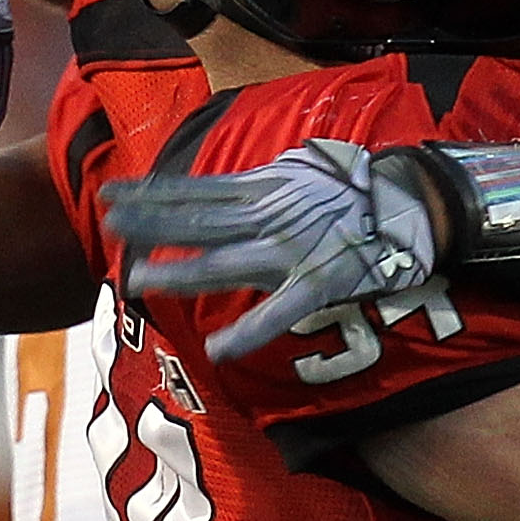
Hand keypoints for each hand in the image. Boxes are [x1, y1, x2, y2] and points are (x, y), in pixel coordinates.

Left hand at [103, 138, 438, 362]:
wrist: (411, 201)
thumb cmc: (357, 189)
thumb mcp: (299, 171)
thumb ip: (259, 184)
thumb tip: (225, 188)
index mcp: (263, 189)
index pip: (195, 190)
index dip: (152, 194)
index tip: (113, 195)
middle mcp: (269, 216)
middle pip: (199, 221)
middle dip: (151, 225)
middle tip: (108, 226)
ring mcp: (291, 250)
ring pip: (225, 261)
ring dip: (181, 271)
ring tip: (137, 279)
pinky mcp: (320, 282)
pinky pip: (280, 312)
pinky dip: (249, 332)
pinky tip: (218, 350)